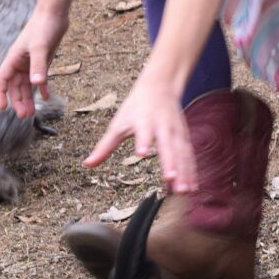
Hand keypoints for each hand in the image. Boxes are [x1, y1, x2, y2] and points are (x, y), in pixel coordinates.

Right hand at [0, 7, 68, 118]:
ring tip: (32, 113)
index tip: (3, 108)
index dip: (1, 94)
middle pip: (15, 86)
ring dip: (28, 98)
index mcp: (14, 58)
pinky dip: (42, 88)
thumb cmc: (43, 27)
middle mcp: (20, 62)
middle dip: (18, 101)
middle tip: (24, 116)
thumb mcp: (41, 47)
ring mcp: (31, 62)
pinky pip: (39, 78)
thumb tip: (35, 84)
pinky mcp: (42, 60)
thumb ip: (39, 66)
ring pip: (26, 84)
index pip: (2, 79)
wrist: (54, 13)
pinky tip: (46, 97)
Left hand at [84, 71, 197, 193]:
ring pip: (182, 154)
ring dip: (184, 172)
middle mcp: (163, 127)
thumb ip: (105, 146)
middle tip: (170, 179)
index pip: (143, 132)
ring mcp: (177, 133)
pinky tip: (191, 188)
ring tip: (183, 191)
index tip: (141, 153)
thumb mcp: (118, 124)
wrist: (161, 87)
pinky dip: (191, 172)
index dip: (143, 141)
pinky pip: (188, 157)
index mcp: (145, 121)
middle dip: (171, 163)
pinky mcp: (184, 138)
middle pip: (168, 146)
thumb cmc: (136, 107)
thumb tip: (87, 164)